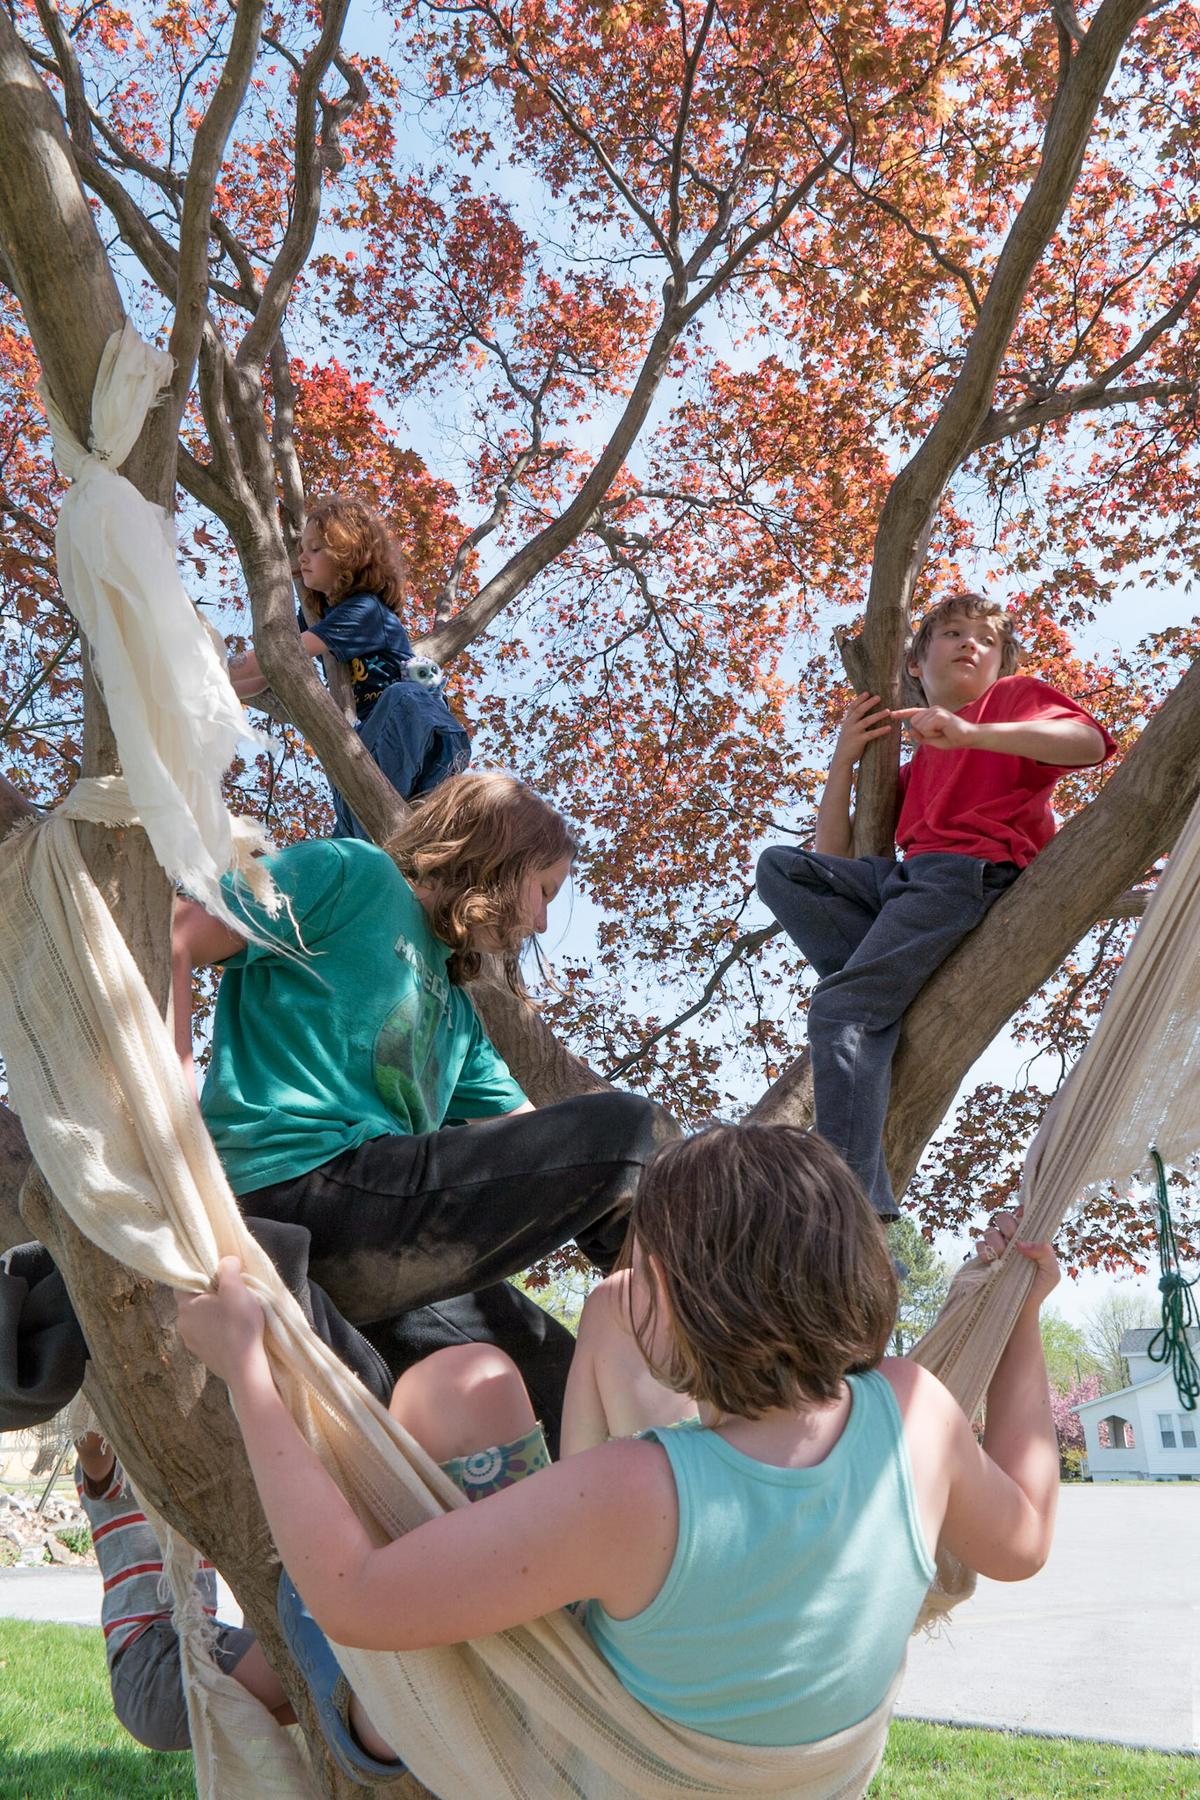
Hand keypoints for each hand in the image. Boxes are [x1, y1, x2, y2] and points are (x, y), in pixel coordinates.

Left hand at [177, 1257, 267, 1385]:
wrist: (245, 1368)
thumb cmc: (239, 1325)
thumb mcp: (237, 1289)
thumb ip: (229, 1269)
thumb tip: (226, 1261)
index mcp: (186, 1306)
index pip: (183, 1284)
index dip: (199, 1277)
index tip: (216, 1276)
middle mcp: (183, 1324)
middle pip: (193, 1301)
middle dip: (209, 1296)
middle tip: (230, 1294)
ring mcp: (191, 1342)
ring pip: (200, 1319)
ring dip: (214, 1314)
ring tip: (235, 1315)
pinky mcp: (203, 1355)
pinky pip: (207, 1335)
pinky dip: (218, 1331)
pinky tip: (234, 1332)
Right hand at [831, 693, 893, 768]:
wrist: (842, 759)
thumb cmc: (847, 744)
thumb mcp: (847, 731)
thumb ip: (853, 723)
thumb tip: (862, 715)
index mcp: (847, 721)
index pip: (852, 707)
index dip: (859, 699)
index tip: (867, 692)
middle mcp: (849, 725)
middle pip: (860, 710)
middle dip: (869, 703)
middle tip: (879, 697)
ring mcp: (854, 732)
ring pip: (867, 721)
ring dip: (878, 715)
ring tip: (888, 711)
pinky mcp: (859, 741)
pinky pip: (872, 734)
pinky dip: (881, 730)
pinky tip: (889, 728)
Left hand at [892, 705, 976, 749]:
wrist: (968, 737)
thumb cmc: (952, 739)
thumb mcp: (933, 740)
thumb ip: (921, 736)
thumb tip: (909, 730)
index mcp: (931, 714)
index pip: (914, 713)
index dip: (902, 713)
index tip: (891, 714)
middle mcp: (932, 709)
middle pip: (914, 722)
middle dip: (923, 733)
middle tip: (939, 733)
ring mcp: (936, 710)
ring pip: (919, 725)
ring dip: (929, 734)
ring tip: (943, 732)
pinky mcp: (940, 715)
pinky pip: (926, 727)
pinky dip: (933, 733)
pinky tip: (944, 731)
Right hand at [969, 1207, 1059, 1308]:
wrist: (1022, 1307)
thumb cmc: (1039, 1288)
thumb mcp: (1051, 1272)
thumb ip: (1045, 1253)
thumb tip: (1022, 1243)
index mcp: (1029, 1238)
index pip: (1023, 1215)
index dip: (1021, 1211)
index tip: (1022, 1217)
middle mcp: (1012, 1239)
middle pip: (1004, 1217)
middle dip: (1007, 1224)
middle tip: (1012, 1237)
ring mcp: (997, 1247)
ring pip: (990, 1229)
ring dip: (995, 1239)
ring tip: (1002, 1253)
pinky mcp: (985, 1257)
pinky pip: (979, 1244)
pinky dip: (983, 1249)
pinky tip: (991, 1260)